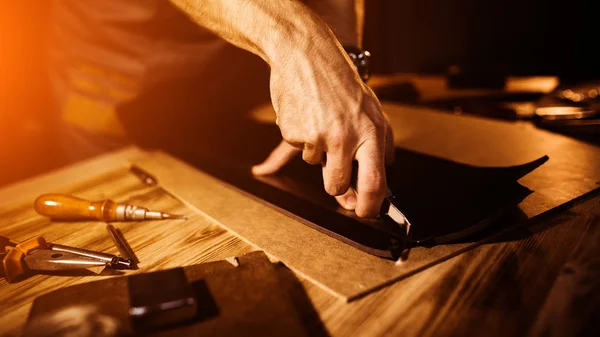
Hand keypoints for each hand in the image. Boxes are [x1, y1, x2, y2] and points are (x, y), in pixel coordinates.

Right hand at [252, 45, 393, 217]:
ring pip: (314, 163)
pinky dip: (300, 134)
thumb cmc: (341, 82)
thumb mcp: (373, 110)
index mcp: (371, 133)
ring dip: (316, 149)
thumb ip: (381, 145)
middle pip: (336, 185)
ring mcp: (318, 136)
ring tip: (321, 118)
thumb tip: (385, 178)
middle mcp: (345, 137)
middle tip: (334, 166)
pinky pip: (297, 148)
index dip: (370, 206)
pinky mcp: (293, 132)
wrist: (306, 53)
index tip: (365, 213)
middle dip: (335, 186)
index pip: (374, 182)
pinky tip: (306, 112)